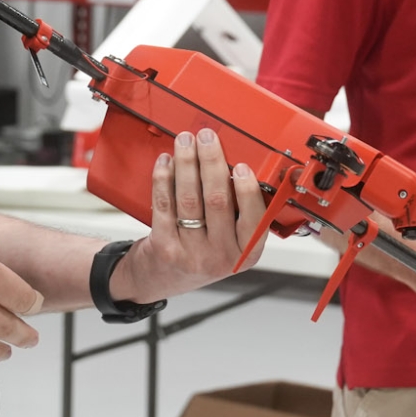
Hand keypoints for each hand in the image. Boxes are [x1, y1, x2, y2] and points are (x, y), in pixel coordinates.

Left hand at [115, 129, 268, 303]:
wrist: (161, 278)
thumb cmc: (201, 254)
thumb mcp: (231, 243)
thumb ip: (239, 214)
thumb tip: (234, 166)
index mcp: (245, 253)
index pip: (254, 221)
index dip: (247, 192)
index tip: (242, 166)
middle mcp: (220, 256)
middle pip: (218, 202)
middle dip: (211, 163)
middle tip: (207, 138)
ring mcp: (191, 253)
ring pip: (189, 199)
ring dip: (187, 164)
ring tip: (185, 142)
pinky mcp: (164, 247)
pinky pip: (164, 205)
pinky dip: (164, 179)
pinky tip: (166, 162)